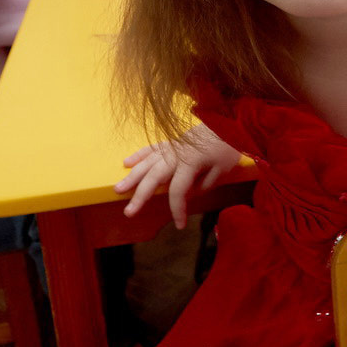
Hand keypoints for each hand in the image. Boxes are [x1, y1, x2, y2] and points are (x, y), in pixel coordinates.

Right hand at [114, 125, 240, 226]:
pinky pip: (150, 148)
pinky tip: (126, 163)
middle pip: (154, 178)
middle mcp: (175, 155)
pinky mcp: (170, 141)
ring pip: (146, 163)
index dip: (177, 209)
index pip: (178, 191)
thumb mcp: (222, 169)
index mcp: (190, 163)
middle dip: (141, 196)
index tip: (179, 225)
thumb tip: (187, 195)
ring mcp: (170, 146)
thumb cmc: (227, 146)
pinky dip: (138, 155)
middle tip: (129, 212)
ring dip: (131, 177)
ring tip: (118, 189)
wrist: (228, 122)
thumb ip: (204, 185)